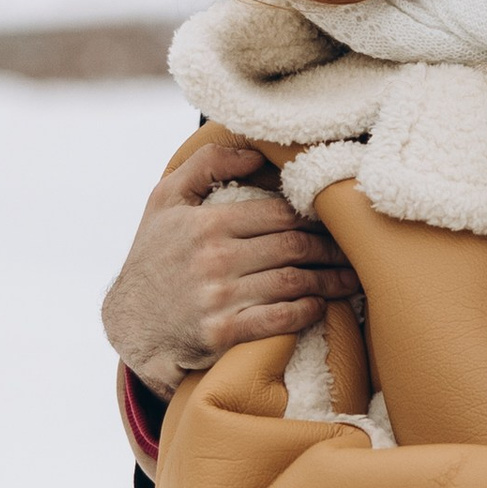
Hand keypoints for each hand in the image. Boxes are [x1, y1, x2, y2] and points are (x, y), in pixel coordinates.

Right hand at [100, 143, 351, 392]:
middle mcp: (213, 259)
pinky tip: (321, 304)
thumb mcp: (165, 199)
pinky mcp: (222, 334)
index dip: (316, 215)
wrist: (129, 323)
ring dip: (331, 280)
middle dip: (333, 248)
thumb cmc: (154, 255)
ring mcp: (218, 298)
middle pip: (295, 246)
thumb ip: (205, 164)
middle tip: (357, 249)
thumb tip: (254, 153)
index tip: (337, 219)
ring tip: (353, 278)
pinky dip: (308, 311)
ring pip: (294, 282)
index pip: (281, 213)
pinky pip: (280, 319)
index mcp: (206, 223)